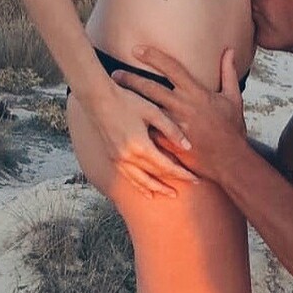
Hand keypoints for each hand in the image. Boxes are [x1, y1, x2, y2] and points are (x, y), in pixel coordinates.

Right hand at [86, 75, 198, 198]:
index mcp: (141, 146)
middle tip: (190, 187)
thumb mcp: (153, 112)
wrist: (98, 98)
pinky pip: (128, 178)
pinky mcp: (112, 157)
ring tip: (169, 194)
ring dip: (157, 189)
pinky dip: (139, 186)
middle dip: (173, 182)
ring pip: (141, 181)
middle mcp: (128, 157)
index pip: (167, 166)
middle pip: (155, 175)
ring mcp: (118, 159)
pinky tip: (146, 191)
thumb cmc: (127, 101)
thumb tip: (188, 147)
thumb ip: (171, 130)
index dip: (182, 174)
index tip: (195, 178)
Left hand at [112, 47, 245, 183]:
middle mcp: (183, 107)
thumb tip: (229, 50)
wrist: (230, 161)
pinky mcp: (169, 143)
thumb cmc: (231, 130)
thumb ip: (228, 72)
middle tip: (115, 75)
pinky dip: (137, 127)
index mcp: (196, 93)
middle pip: (150, 88)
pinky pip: (149, 132)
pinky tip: (122, 123)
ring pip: (145, 110)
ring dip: (129, 102)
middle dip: (130, 79)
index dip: (153, 56)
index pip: (171, 68)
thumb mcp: (233, 98)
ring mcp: (174, 125)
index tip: (137, 49)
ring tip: (113, 96)